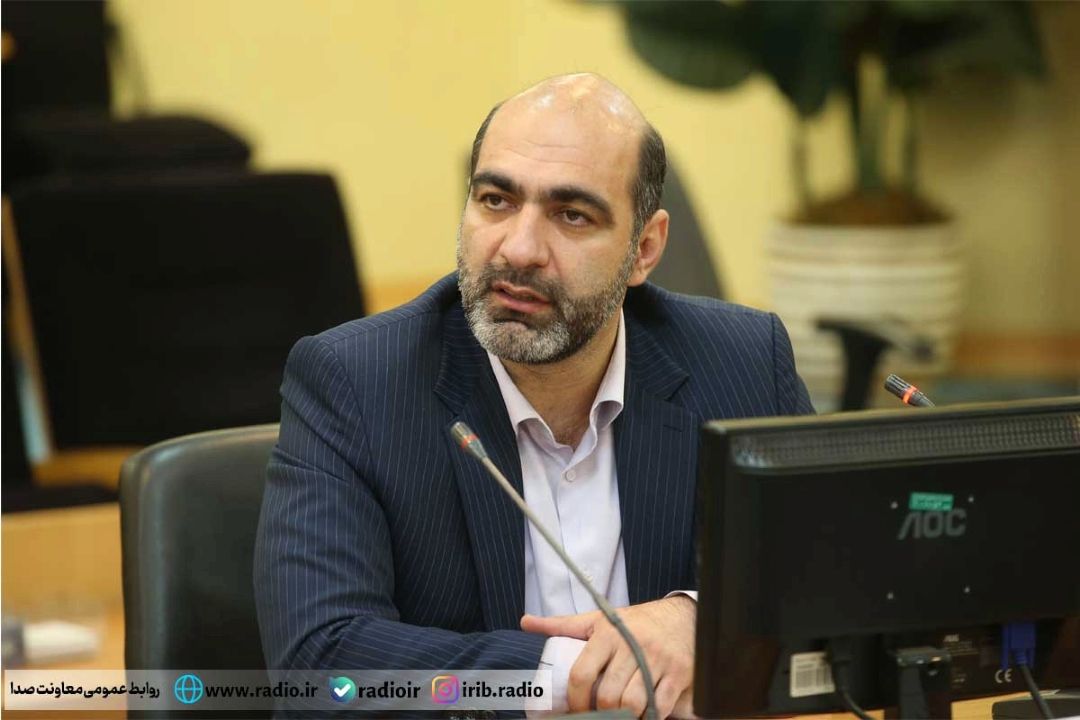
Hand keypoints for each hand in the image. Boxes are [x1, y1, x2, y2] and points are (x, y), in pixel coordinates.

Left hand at [520, 595, 695, 717]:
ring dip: (624, 717)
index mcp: (608, 633)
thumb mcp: (599, 619)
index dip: (576, 700)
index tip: (576, 710)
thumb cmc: (635, 623)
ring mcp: (658, 660)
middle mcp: (633, 646)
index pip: (582, 673)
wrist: (682, 617)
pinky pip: (660, 706)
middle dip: (601, 712)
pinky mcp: (679, 673)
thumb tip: (526, 622)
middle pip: (609, 695)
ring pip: (634, 703)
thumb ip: (563, 625)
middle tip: (599, 715)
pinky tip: (642, 715)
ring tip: (619, 716)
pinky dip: (648, 717)